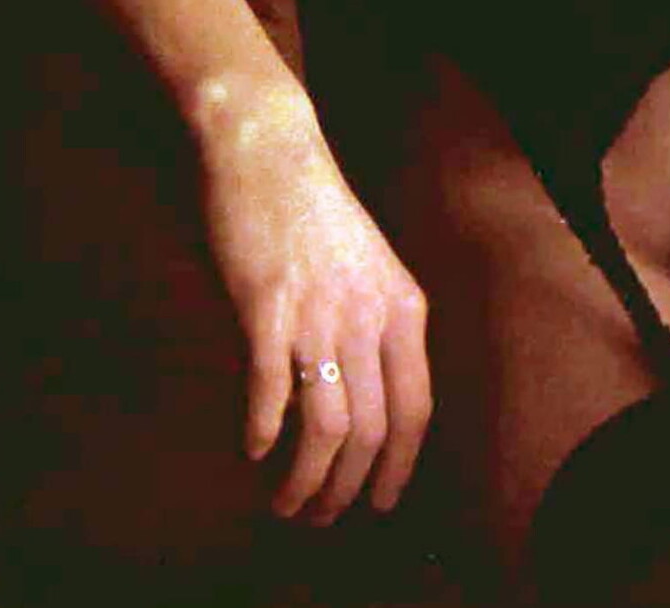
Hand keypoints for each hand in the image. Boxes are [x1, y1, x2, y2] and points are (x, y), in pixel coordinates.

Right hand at [196, 86, 431, 525]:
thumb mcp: (367, 268)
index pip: (416, 409)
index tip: (380, 502)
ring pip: (326, 427)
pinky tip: (253, 449)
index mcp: (404, 305)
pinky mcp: (267, 307)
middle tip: (318, 517)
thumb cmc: (316, 210)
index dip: (398, 467)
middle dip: (346, 490)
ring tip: (286, 502)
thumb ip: (368, 330)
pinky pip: (269, 392)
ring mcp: (318, 313)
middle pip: (370, 431)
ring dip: (304, 480)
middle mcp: (369, 315)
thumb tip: (347, 404)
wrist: (272, 152)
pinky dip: (261, 432)